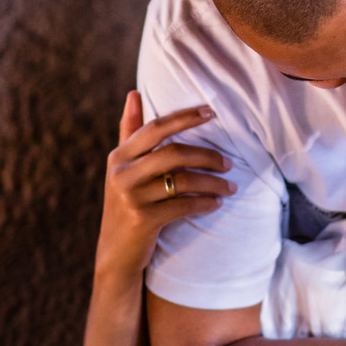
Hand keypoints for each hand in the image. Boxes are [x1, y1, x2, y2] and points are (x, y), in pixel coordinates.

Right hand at [97, 91, 235, 278]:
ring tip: (230, 186)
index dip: (184, 117)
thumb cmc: (126, 203)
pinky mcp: (143, 219)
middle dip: (206, 155)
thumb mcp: (123, 168)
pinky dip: (205, 203)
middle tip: (228, 163)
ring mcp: (131, 197)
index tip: (211, 112)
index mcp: (119, 156)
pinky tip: (216, 203)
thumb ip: (129, 131)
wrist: (116, 252)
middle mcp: (122, 173)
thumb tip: (133, 93)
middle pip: (173, 152)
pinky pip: (183, 205)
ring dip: (212, 182)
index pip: (156, 128)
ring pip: (183, 180)